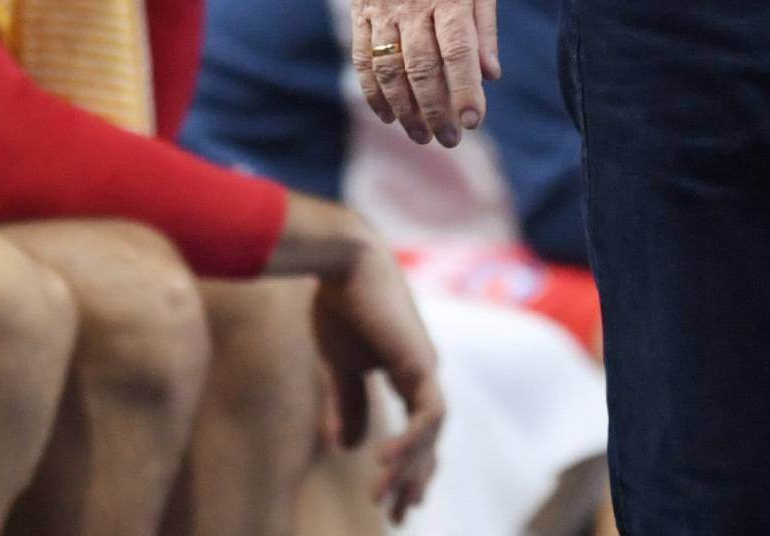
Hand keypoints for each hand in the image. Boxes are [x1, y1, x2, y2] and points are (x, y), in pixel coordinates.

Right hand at [310, 234, 443, 523]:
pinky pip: (428, 417)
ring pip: (430, 435)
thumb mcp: (340, 364)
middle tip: (398, 515)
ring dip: (408, 468)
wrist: (342, 259)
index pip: (419, 430)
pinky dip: (411, 443)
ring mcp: (425, 368)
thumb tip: (349, 448)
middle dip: (414, 479)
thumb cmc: (339, 302)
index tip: (394, 501)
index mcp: (406, 372)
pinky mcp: (420, 363)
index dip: (408, 465)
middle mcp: (422, 373)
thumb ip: (349, 403)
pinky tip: (383, 461)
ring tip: (383, 497)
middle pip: (430, 441)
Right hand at [350, 0, 499, 144]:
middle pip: (421, 67)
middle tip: (449, 139)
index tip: (473, 122)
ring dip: (405, 108)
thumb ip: (486, 28)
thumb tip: (490, 76)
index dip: (464, 90)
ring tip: (420, 135)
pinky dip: (373, 89)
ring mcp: (382, 5)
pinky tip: (388, 113)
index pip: (457, 51)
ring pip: (389, 67)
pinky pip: (363, 55)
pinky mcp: (361, 7)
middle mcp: (412, 0)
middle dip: (436, 110)